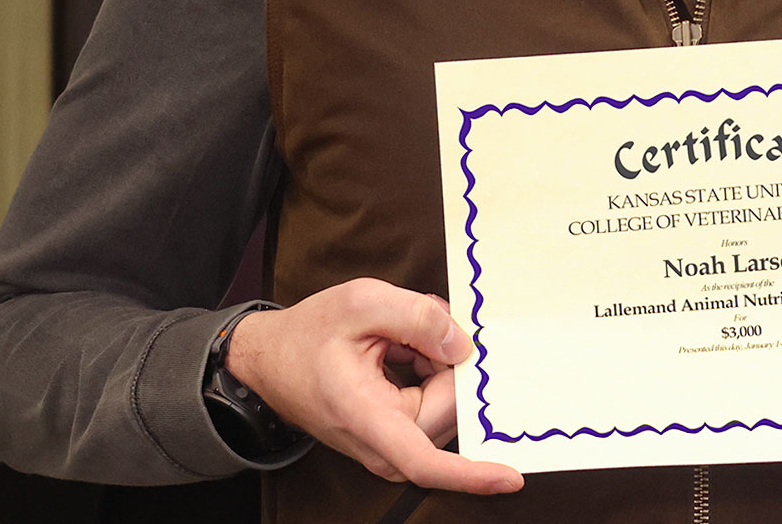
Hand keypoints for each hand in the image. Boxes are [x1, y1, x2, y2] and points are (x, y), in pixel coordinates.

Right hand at [225, 277, 523, 493]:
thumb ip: (418, 317)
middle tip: (414, 328)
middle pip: (449, 408)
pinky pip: (436, 402)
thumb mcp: (361, 303)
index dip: (473, 473)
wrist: (269, 360)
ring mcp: (389, 446)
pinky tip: (403, 349)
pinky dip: (430, 370)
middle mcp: (380, 445)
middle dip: (446, 362)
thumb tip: (464, 346)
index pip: (426, 462)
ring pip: (446, 402)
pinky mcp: (397, 437)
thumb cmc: (307, 335)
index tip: (511, 478)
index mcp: (366, 417)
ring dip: (436, 363)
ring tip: (399, 339)